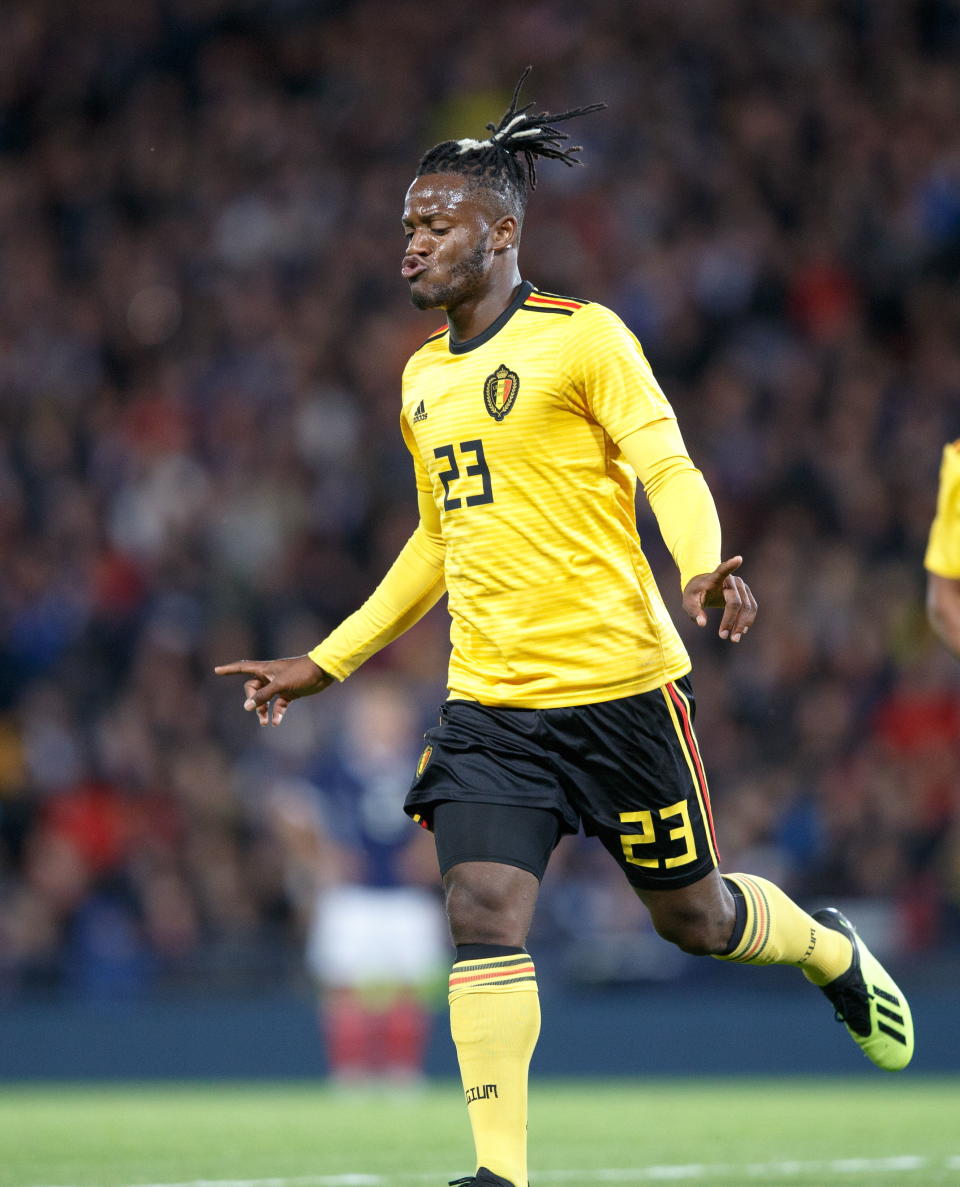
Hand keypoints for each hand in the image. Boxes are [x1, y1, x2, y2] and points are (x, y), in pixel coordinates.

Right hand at [213, 654, 332, 725]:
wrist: (322, 672)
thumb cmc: (301, 673)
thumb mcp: (280, 685)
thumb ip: (263, 695)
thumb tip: (247, 706)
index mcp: (265, 669)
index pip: (242, 667)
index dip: (229, 669)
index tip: (217, 671)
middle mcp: (270, 676)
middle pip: (252, 688)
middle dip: (253, 701)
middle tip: (259, 710)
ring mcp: (280, 685)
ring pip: (264, 699)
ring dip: (263, 710)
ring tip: (265, 722)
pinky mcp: (289, 693)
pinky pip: (278, 705)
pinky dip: (276, 713)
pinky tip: (277, 723)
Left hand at [682, 556, 756, 641]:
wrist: (704, 586)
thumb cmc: (695, 593)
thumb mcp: (688, 602)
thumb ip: (694, 611)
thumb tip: (702, 623)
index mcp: (715, 578)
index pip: (722, 570)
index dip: (730, 565)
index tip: (739, 558)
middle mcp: (732, 580)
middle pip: (736, 602)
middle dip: (731, 620)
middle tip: (723, 636)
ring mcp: (741, 586)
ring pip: (748, 607)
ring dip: (742, 624)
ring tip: (734, 638)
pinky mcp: (746, 594)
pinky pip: (751, 608)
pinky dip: (748, 620)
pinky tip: (742, 631)